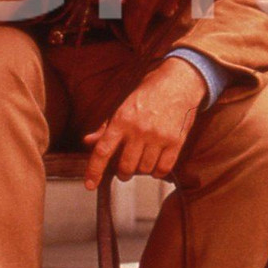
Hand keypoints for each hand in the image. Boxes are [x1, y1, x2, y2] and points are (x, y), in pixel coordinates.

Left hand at [82, 57, 207, 187]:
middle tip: (124, 169)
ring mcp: (159, 136)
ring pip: (144, 169)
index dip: (94, 170)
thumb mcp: (124, 104)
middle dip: (123, 173)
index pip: (103, 150)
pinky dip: (158, 172)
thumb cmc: (149, 92)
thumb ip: (106, 126)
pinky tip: (156, 164)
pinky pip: (164, 168)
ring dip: (141, 170)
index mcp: (122, 119)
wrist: (180, 82)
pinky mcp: (176, 141)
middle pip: (125, 166)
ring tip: (143, 160)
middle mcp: (139, 129)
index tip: (90, 185)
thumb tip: (88, 141)